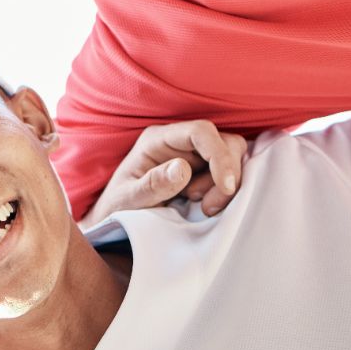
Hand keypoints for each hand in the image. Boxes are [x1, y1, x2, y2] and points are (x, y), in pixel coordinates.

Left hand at [79, 119, 247, 228]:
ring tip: (201, 206)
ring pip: (233, 157)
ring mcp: (194, 155)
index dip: (220, 156)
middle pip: (224, 142)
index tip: (225, 188)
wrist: (118, 218)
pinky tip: (206, 206)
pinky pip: (230, 174)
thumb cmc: (119, 206)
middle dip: (226, 175)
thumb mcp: (127, 200)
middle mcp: (179, 142)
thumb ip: (151, 185)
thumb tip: (182, 167)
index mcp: (157, 140)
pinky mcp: (205, 171)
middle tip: (206, 206)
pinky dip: (226, 191)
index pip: (200, 132)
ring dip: (225, 186)